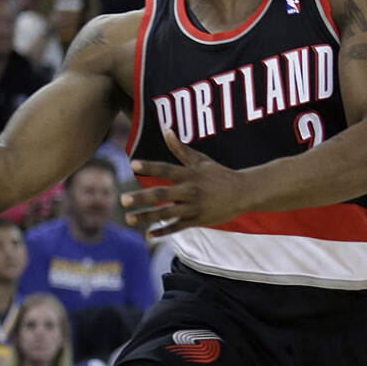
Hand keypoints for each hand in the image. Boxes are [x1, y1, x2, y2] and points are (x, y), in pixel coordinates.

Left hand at [121, 131, 247, 237]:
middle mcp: (190, 190)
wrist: (243, 193)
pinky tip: (148, 234)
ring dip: (146, 217)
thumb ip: (181, 149)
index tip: (132, 164)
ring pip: (166, 213)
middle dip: (141, 197)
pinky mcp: (198, 220)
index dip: (150, 166)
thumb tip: (167, 131)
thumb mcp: (201, 160)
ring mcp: (193, 207)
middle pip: (162, 194)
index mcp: (189, 174)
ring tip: (128, 218)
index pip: (166, 168)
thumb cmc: (220, 174)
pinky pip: (177, 227)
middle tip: (122, 199)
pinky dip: (163, 231)